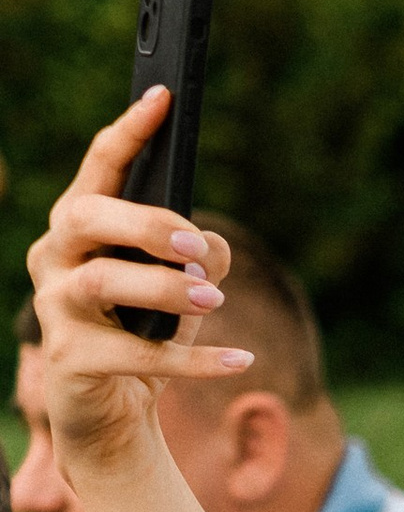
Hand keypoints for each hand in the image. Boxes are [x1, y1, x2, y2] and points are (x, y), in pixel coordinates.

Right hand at [26, 92, 254, 483]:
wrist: (113, 414)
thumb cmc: (143, 335)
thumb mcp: (181, 291)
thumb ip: (200, 258)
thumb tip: (211, 248)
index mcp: (78, 226)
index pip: (98, 167)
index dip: (129, 132)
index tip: (162, 98)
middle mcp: (54, 257)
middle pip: (87, 216)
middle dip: (146, 223)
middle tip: (198, 245)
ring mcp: (55, 307)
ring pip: (102, 282)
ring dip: (164, 289)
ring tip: (213, 299)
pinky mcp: (70, 359)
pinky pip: (135, 354)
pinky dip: (194, 359)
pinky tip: (240, 359)